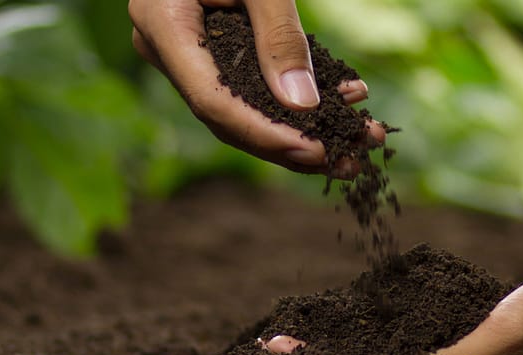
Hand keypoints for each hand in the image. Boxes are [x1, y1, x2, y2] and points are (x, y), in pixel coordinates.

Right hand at [128, 0, 386, 176]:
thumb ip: (279, 36)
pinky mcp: (210, 53)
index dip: (266, 135)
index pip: (213, 102)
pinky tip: (345, 102)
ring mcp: (186, 55)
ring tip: (359, 141)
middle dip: (296, 145)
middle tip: (352, 160)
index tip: (316, 152)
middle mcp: (167, 50)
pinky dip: (297, 101)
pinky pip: (251, 89)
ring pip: (244, 112)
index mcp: (164, 26)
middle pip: (230, 120)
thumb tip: (303, 103)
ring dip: (305, 129)